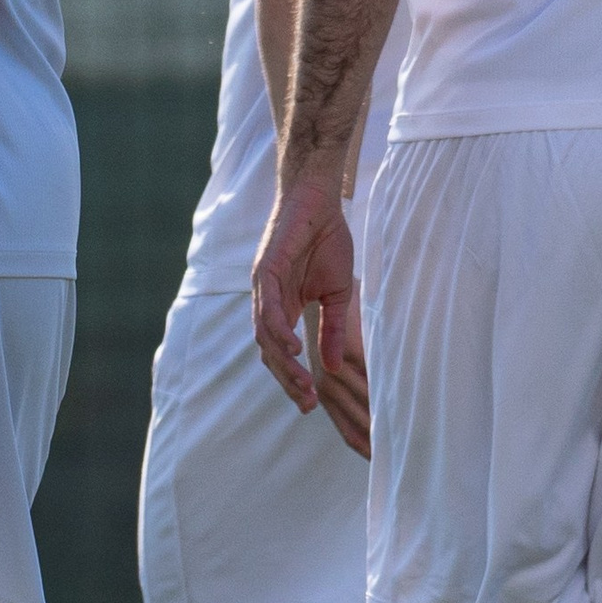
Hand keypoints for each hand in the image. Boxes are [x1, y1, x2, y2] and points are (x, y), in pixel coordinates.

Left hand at [253, 166, 370, 456]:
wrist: (320, 199)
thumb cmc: (327, 239)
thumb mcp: (337, 294)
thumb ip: (332, 329)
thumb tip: (332, 368)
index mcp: (284, 308)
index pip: (282, 353)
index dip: (294, 378)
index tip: (311, 403)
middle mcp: (268, 302)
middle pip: (269, 352)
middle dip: (287, 380)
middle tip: (306, 403)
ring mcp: (264, 287)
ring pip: (265, 336)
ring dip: (283, 363)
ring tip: (303, 384)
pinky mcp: (265, 270)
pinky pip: (268, 307)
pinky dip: (277, 330)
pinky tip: (294, 347)